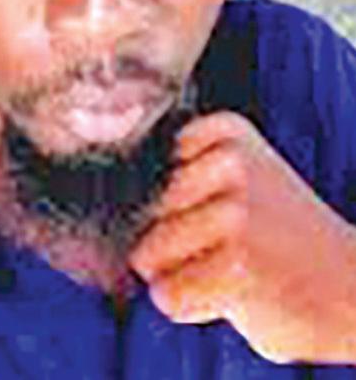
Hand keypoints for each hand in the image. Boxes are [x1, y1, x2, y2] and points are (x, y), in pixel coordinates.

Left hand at [128, 111, 355, 364]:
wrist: (349, 284)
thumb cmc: (278, 235)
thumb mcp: (242, 175)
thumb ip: (186, 171)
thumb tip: (107, 200)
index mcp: (228, 132)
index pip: (143, 169)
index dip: (169, 203)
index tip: (210, 208)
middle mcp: (230, 164)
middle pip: (141, 215)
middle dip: (171, 243)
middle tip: (227, 248)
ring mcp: (233, 213)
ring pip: (147, 256)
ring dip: (179, 276)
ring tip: (228, 269)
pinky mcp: (235, 267)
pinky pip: (168, 296)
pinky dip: (191, 307)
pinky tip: (232, 294)